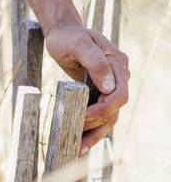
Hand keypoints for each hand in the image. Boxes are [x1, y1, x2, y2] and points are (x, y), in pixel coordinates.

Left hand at [43, 23, 129, 153]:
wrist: (62, 34)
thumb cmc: (68, 37)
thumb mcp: (78, 44)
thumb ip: (95, 62)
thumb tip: (110, 86)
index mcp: (117, 64)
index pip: (118, 94)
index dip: (102, 109)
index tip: (82, 117)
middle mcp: (118, 76)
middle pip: (114, 108)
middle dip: (96, 123)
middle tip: (75, 136)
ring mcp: (109, 85)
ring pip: (109, 115)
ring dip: (95, 133)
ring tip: (78, 148)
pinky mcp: (98, 92)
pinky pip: (99, 114)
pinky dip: (91, 128)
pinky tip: (79, 143)